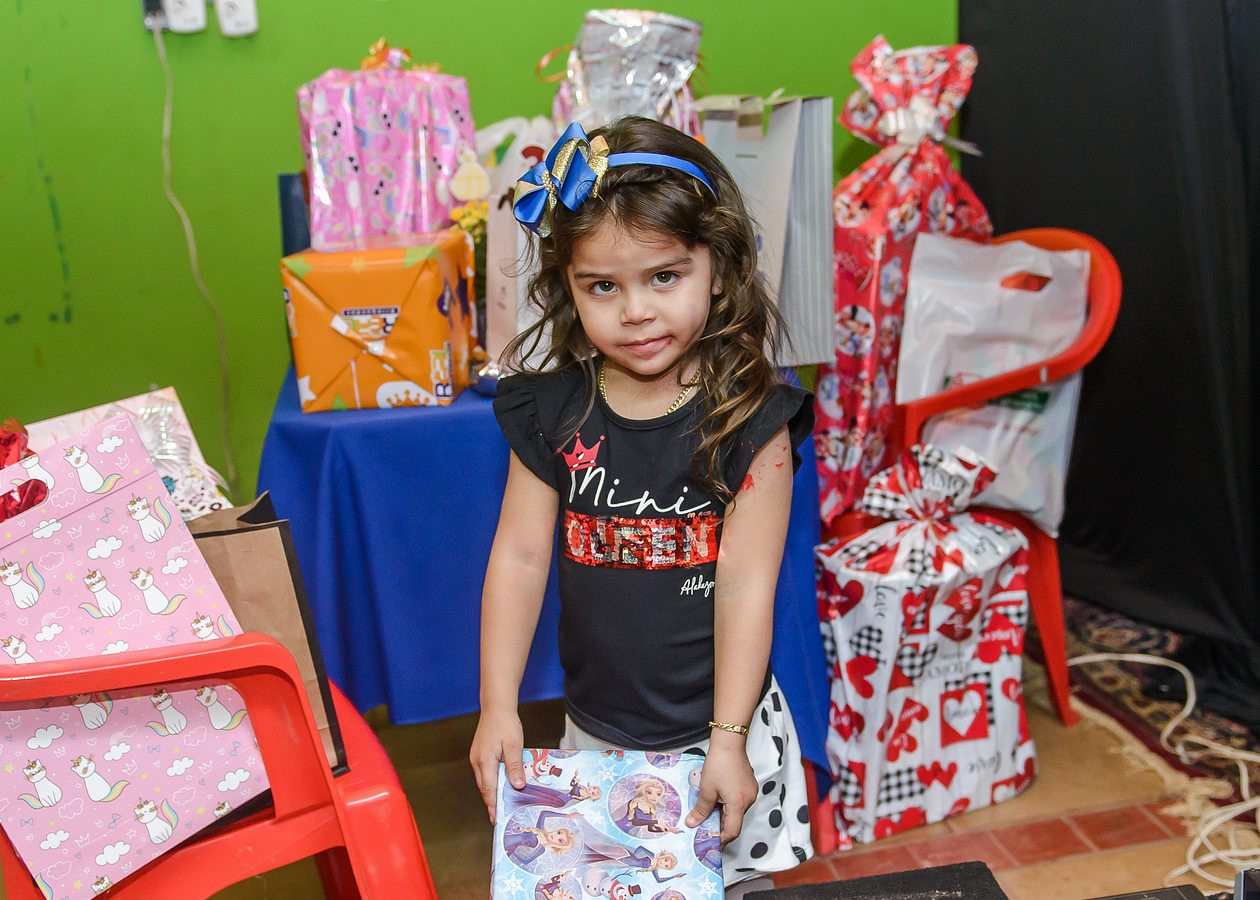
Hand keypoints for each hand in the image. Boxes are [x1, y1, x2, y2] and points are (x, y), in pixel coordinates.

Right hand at [469, 708, 525, 824]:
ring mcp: (476, 757)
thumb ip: (514, 766)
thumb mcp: (514, 744)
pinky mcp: (479, 754)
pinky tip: (501, 784)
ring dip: (492, 792)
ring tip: (501, 805)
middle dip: (491, 803)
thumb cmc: (505, 723)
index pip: (488, 789)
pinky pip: (485, 772)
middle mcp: (477, 761)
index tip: (496, 819)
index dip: (492, 805)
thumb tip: (517, 785)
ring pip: (484, 780)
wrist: (496, 707)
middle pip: (484, 787)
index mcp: (485, 760)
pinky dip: (491, 781)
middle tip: (500, 817)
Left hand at [685, 738, 756, 844]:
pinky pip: (739, 801)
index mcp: (739, 804)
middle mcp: (749, 800)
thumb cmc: (718, 763)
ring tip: (707, 811)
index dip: (721, 839)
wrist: (729, 742)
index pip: (732, 831)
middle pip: (735, 822)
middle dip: (720, 826)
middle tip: (704, 827)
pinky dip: (728, 804)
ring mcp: (751, 792)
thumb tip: (693, 823)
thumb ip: (701, 809)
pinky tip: (716, 798)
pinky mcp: (749, 785)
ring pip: (737, 811)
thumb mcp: (706, 789)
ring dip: (723, 814)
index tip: (709, 842)